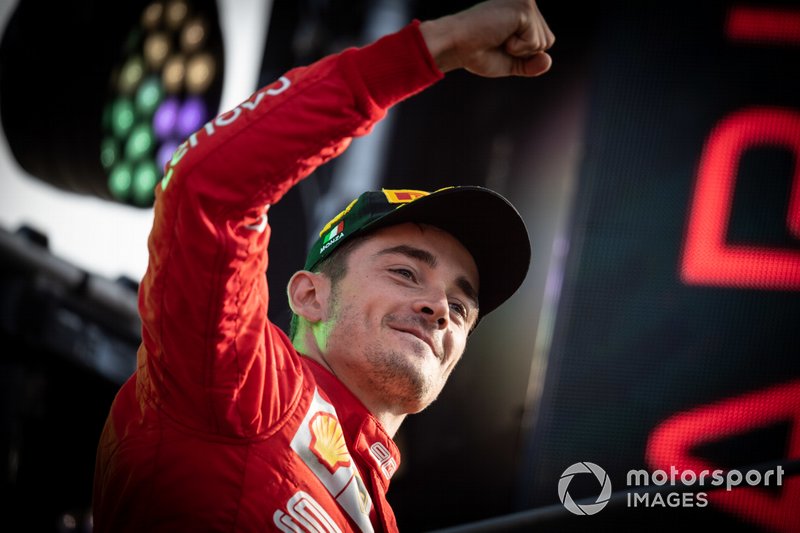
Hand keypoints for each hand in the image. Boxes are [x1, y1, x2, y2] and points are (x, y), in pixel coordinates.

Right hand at [420, 0, 554, 77]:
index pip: (544, 42)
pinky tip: (499, 35)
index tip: (498, 45)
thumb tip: (548, 60)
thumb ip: (530, 63)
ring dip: (520, 50)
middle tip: (497, 41)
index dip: (523, 55)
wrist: (456, 46)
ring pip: (544, 42)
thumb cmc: (476, 53)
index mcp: (523, 11)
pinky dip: (517, 47)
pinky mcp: (524, 8)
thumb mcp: (510, 62)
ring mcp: (526, 3)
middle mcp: (527, 2)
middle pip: (547, 42)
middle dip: (524, 52)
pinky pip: (535, 42)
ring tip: (498, 37)